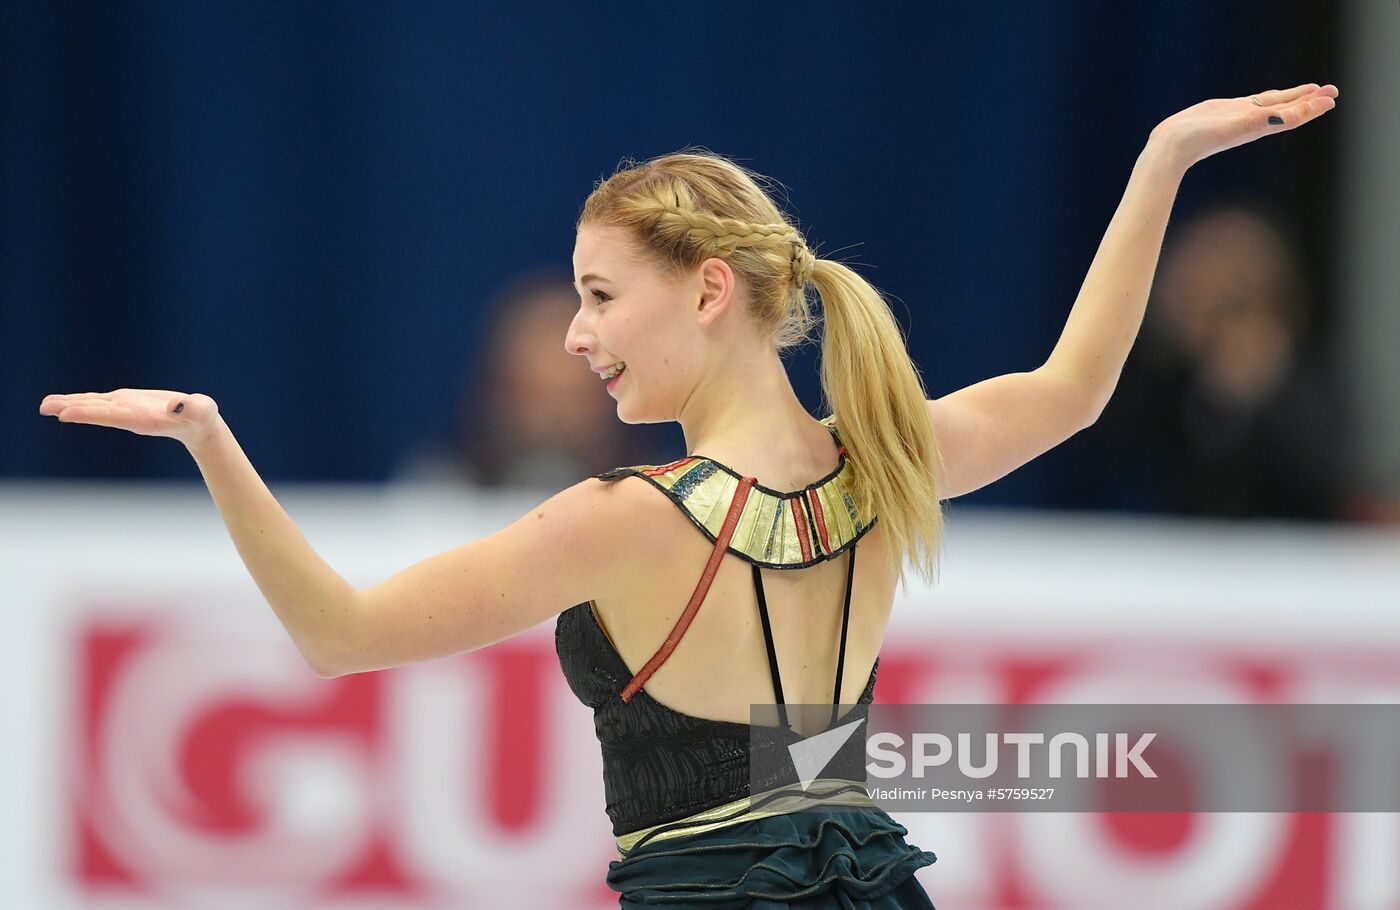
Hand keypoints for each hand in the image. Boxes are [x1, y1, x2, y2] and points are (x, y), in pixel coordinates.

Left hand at [39, 388, 221, 447]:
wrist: (199, 425)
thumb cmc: (202, 417)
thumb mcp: (202, 411)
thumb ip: (190, 409)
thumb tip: (176, 405)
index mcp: (143, 419)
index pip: (111, 416)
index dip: (88, 414)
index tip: (65, 414)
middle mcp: (129, 416)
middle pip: (96, 412)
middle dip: (71, 409)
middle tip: (44, 407)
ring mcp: (126, 410)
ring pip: (93, 406)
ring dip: (70, 404)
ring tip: (45, 404)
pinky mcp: (127, 403)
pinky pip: (99, 402)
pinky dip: (82, 400)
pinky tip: (66, 402)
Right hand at [1149, 83, 1338, 170]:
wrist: (1170, 148)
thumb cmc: (1199, 138)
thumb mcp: (1232, 126)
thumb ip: (1260, 120)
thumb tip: (1287, 116)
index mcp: (1258, 125)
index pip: (1291, 116)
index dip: (1311, 108)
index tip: (1330, 98)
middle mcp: (1252, 123)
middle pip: (1287, 110)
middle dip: (1309, 102)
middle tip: (1331, 92)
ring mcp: (1239, 118)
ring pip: (1273, 106)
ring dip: (1293, 99)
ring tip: (1311, 92)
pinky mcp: (1225, 114)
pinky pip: (1254, 104)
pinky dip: (1269, 100)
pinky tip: (1271, 99)